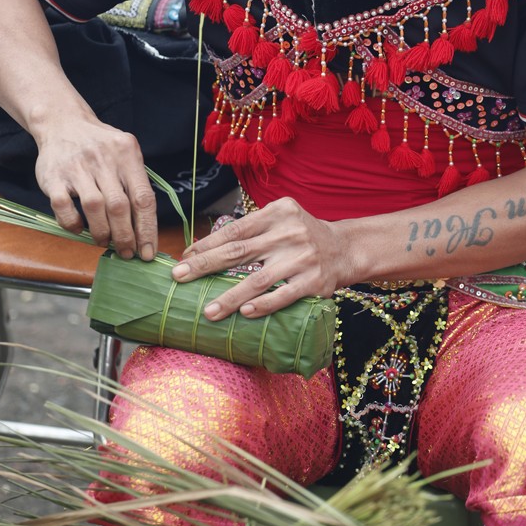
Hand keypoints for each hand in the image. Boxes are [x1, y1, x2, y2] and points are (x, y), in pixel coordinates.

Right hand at [35, 119, 157, 259]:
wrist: (63, 123)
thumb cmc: (100, 146)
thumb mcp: (125, 153)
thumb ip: (136, 183)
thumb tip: (147, 229)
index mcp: (127, 153)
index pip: (143, 198)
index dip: (147, 229)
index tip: (148, 252)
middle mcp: (103, 159)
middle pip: (119, 206)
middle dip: (125, 237)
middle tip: (127, 253)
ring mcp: (77, 167)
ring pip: (94, 208)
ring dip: (102, 233)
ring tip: (105, 243)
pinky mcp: (53, 176)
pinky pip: (64, 207)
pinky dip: (73, 224)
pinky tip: (80, 229)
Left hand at [171, 196, 351, 318]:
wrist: (346, 249)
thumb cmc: (302, 236)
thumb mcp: (281, 220)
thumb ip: (253, 230)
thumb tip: (206, 250)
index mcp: (278, 212)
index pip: (236, 229)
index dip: (208, 244)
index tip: (185, 257)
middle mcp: (290, 232)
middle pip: (239, 251)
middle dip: (205, 265)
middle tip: (179, 277)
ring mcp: (303, 257)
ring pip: (258, 279)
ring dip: (230, 297)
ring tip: (208, 311)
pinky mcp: (314, 282)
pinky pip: (283, 296)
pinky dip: (263, 305)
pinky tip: (245, 313)